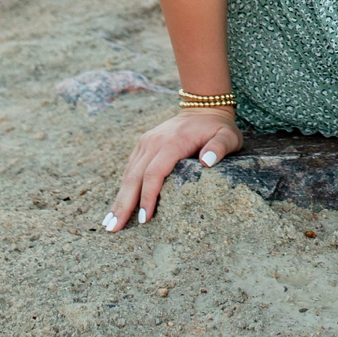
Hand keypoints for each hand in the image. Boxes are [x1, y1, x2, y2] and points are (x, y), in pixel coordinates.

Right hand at [104, 110, 240, 231]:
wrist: (203, 108)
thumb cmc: (217, 128)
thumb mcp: (228, 136)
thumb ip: (220, 147)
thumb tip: (208, 161)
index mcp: (172, 142)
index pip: (154, 173)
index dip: (148, 196)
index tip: (144, 218)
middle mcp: (154, 142)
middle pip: (134, 176)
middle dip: (124, 204)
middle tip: (113, 228)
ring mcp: (146, 143)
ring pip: (128, 174)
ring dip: (119, 199)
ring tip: (110, 222)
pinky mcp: (143, 145)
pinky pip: (130, 168)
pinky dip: (123, 188)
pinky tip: (118, 205)